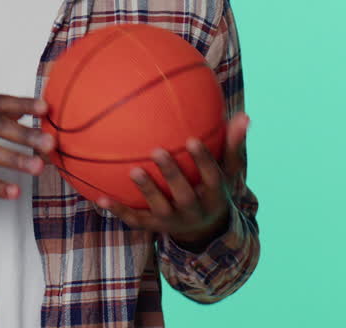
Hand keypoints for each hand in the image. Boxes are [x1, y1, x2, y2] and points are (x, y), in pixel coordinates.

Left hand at [97, 112, 249, 248]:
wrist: (204, 230)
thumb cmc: (213, 187)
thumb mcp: (228, 170)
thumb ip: (232, 144)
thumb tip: (244, 116)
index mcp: (215, 195)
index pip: (212, 177)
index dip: (204, 160)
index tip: (193, 140)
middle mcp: (195, 210)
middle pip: (184, 195)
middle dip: (172, 175)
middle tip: (157, 151)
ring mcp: (174, 222)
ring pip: (160, 209)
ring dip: (147, 191)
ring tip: (133, 171)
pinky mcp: (154, 227)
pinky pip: (136, 220)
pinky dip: (119, 210)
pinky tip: (100, 198)